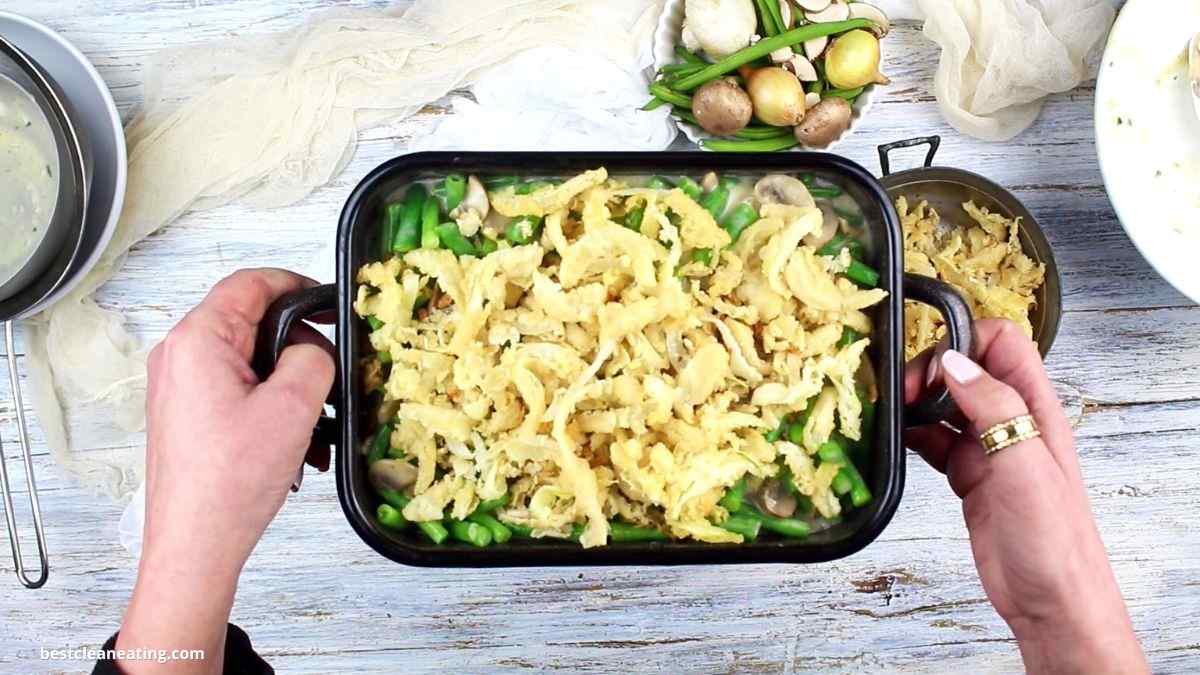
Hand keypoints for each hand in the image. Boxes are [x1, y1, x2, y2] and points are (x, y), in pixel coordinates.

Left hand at [116, 269, 334, 673]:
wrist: (195, 545)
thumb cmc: (231, 482)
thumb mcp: (293, 407)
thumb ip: (314, 358)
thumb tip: (314, 350)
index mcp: (198, 341)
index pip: (251, 283)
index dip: (297, 285)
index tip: (330, 303)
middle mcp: (180, 357)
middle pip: (253, 323)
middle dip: (299, 347)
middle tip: (330, 378)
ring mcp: (180, 388)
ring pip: (251, 361)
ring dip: (290, 384)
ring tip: (314, 421)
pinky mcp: (188, 416)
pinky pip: (239, 392)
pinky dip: (271, 406)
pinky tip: (295, 442)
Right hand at [904, 319, 1146, 673]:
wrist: (1050, 600)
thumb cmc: (1053, 539)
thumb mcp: (1026, 466)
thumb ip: (994, 408)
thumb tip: (954, 362)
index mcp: (1035, 409)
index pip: (1003, 344)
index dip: (965, 341)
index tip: (932, 365)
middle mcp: (1011, 422)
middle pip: (966, 368)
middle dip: (930, 370)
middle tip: (904, 394)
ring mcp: (988, 449)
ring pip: (946, 404)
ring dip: (917, 401)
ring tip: (892, 412)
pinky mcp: (967, 476)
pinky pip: (933, 441)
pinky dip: (912, 434)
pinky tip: (897, 438)